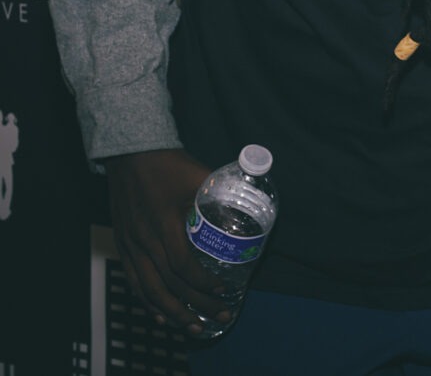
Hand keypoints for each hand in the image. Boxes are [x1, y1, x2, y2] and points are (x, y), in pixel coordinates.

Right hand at [105, 149, 228, 334]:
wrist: (130, 154)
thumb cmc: (168, 164)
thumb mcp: (199, 174)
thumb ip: (223, 190)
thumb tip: (255, 195)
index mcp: (163, 224)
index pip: (182, 265)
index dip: (203, 283)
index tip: (224, 290)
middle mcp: (144, 240)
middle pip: (169, 283)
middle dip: (195, 304)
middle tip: (219, 316)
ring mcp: (131, 245)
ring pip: (149, 289)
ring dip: (172, 311)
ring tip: (193, 327)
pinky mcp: (123, 244)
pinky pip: (133, 280)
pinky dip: (148, 301)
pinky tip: (161, 314)